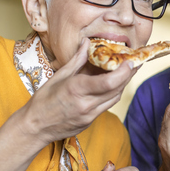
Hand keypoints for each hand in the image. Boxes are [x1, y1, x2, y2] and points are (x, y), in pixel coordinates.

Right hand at [19, 38, 136, 145]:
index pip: (108, 82)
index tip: (130, 62)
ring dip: (122, 85)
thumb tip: (87, 43)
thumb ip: (77, 59)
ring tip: (127, 72)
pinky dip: (112, 94)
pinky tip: (113, 85)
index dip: (124, 72)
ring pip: (114, 98)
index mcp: (76, 89)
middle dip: (128, 76)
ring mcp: (89, 115)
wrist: (35, 127)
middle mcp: (86, 104)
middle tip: (135, 63)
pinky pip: (107, 106)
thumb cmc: (43, 100)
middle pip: (116, 89)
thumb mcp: (58, 76)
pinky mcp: (90, 122)